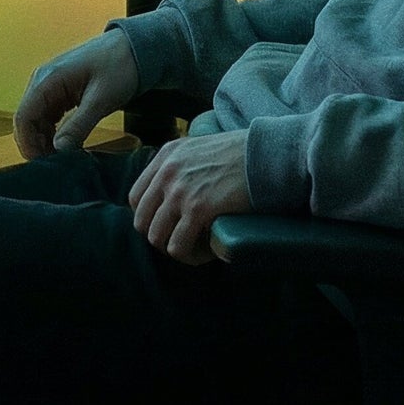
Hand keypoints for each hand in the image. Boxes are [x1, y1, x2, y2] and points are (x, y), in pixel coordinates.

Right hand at [12, 30, 138, 159]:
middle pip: (26, 120)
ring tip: (62, 158)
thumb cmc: (119, 66)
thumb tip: (59, 150)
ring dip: (44, 140)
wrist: (134, 48)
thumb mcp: (100, 99)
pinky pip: (49, 116)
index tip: (43, 163)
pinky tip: (66, 145)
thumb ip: (78, 125)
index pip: (23, 116)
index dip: (28, 143)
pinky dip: (53, 132)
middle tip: (54, 165)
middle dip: (35, 144)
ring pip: (36, 120)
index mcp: (47, 79)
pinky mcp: (61, 92)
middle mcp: (43, 81)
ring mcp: (51, 86)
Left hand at [128, 129, 252, 262]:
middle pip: (142, 221)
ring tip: (196, 248)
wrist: (266, 154)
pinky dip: (191, 256)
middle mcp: (167, 172)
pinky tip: (207, 252)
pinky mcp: (198, 209)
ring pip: (156, 237)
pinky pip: (178, 246)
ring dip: (175, 248)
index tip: (168, 225)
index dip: (149, 217)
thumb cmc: (242, 154)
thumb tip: (175, 192)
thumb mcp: (200, 148)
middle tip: (183, 241)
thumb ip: (181, 165)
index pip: (136, 197)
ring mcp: (180, 191)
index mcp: (166, 156)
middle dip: (160, 236)